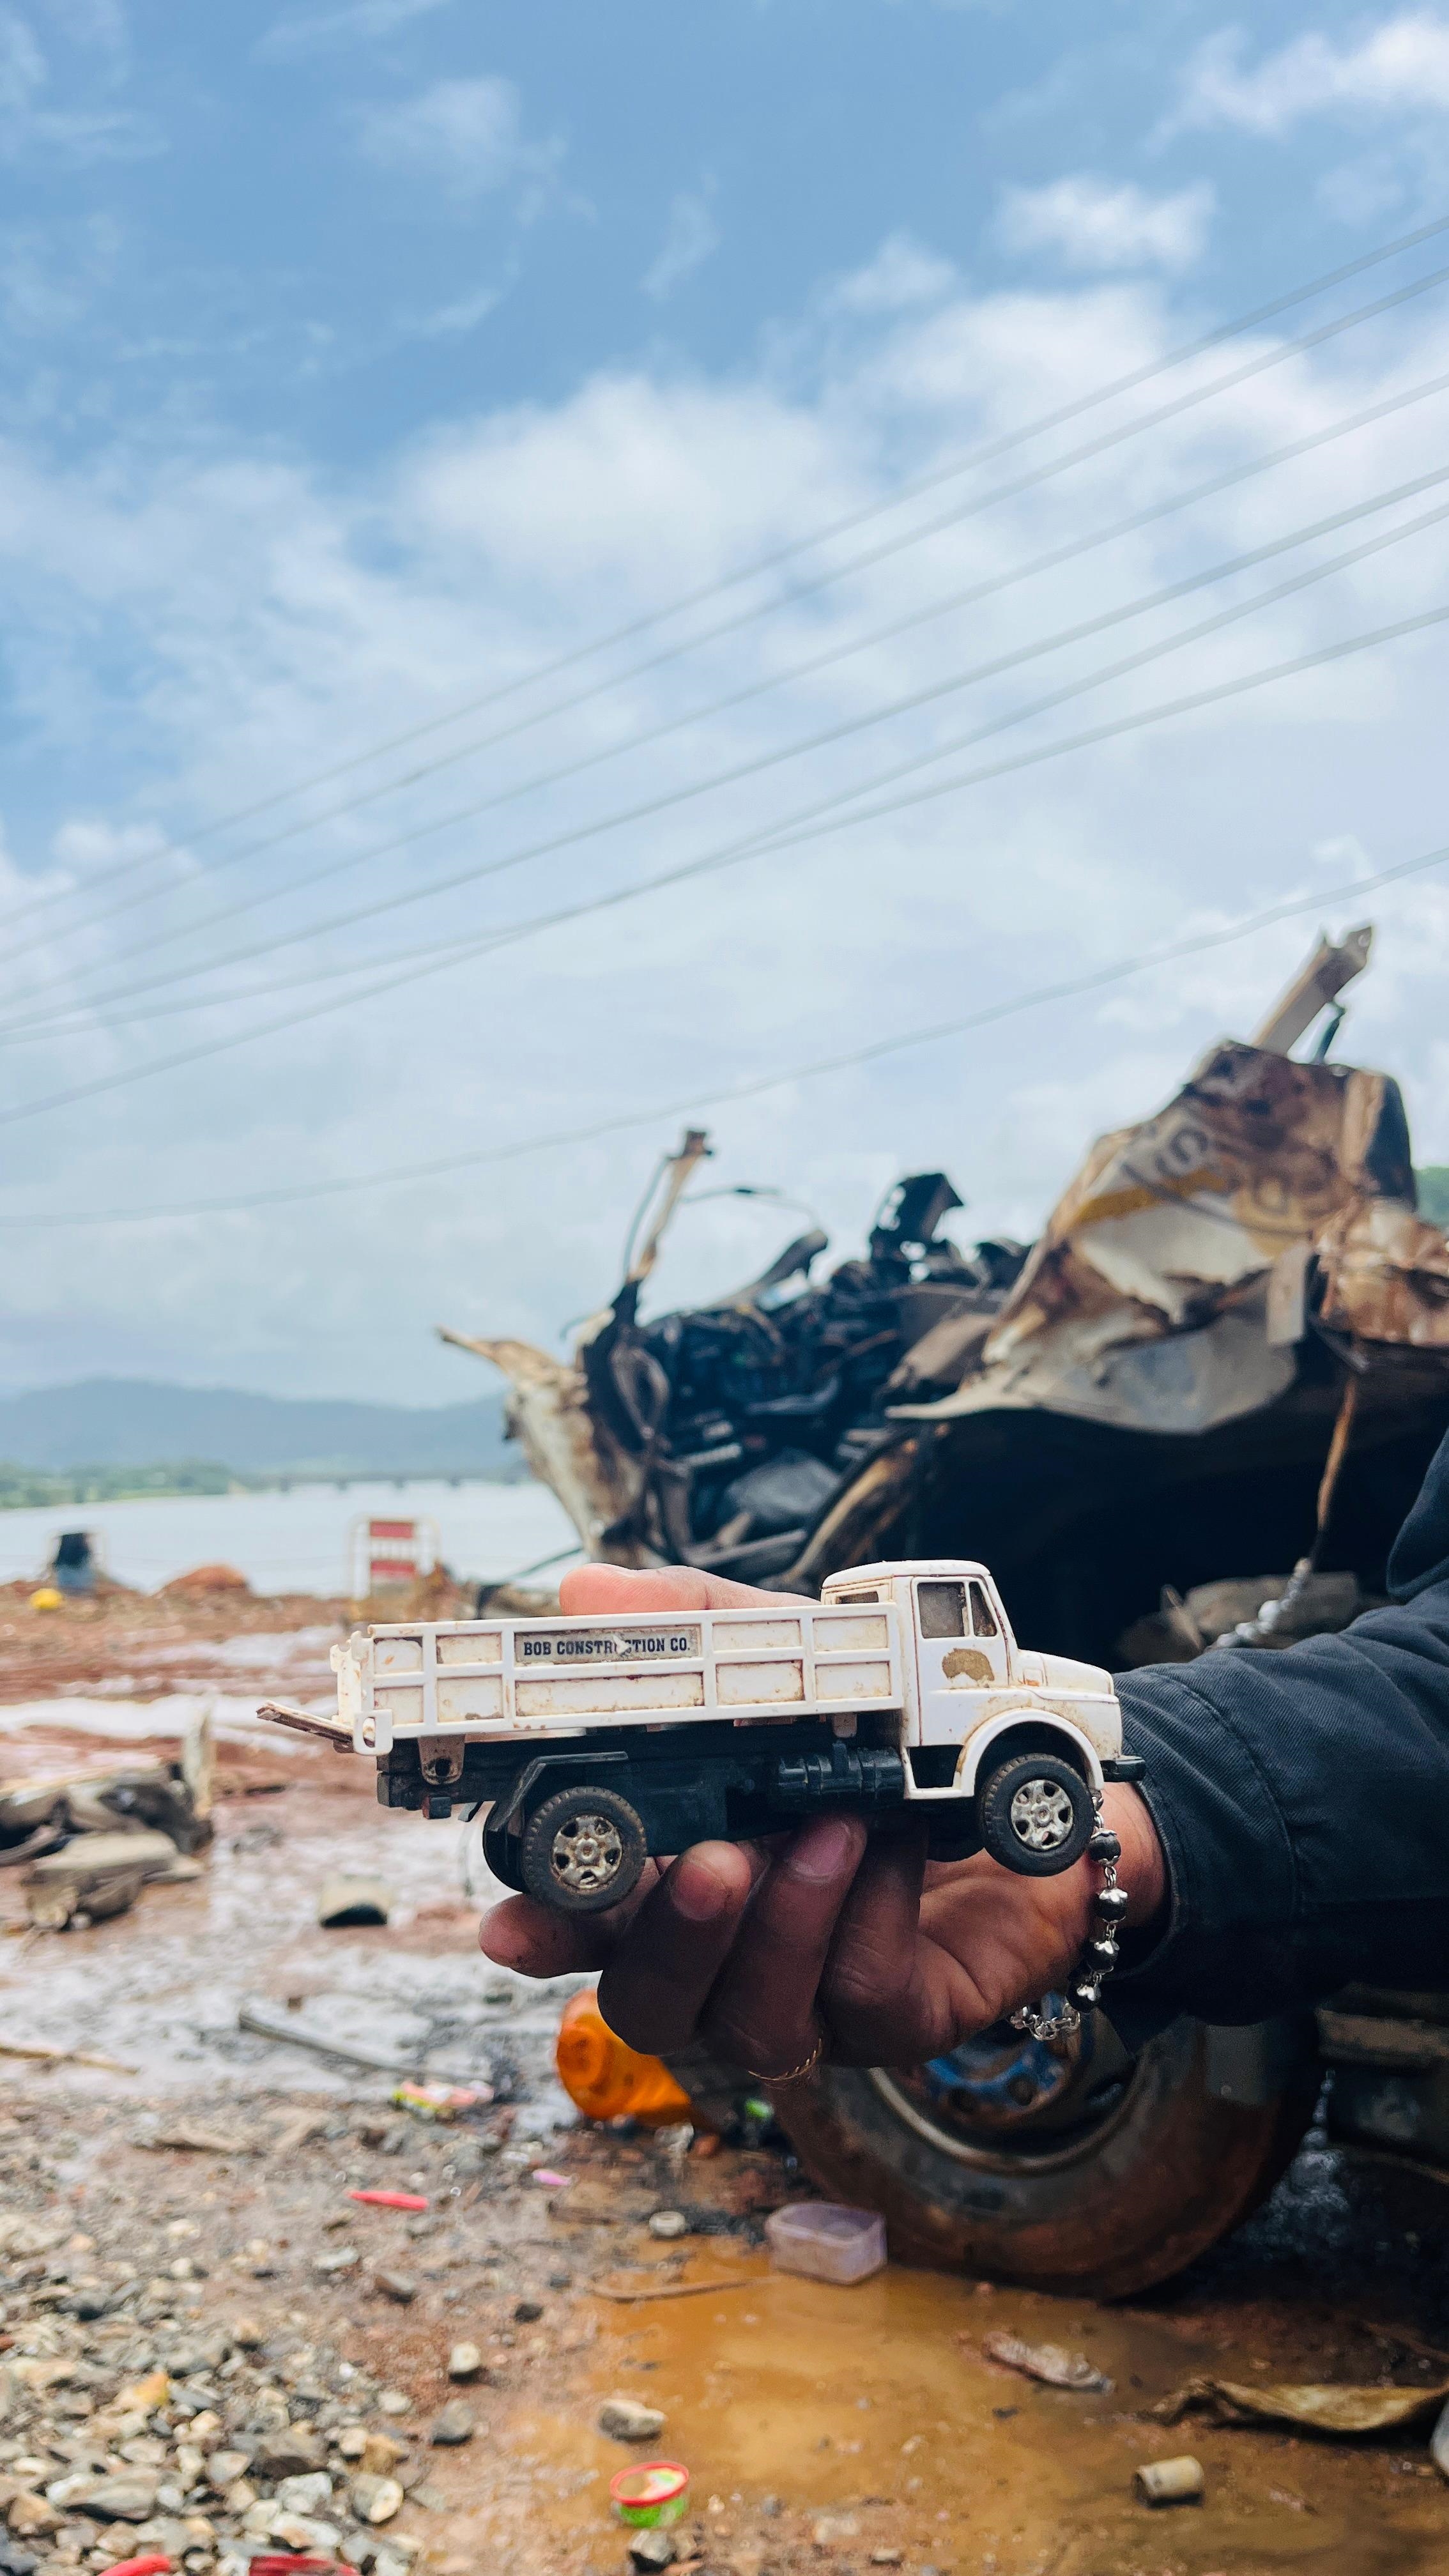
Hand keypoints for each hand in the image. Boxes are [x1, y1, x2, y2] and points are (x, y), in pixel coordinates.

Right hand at [479, 1565, 1165, 2076]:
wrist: (1044, 1784)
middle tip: (707, 1864)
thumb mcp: (803, 1658)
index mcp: (679, 1877)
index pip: (586, 1927)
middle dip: (666, 1944)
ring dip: (782, 1925)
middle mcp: (731, 1955)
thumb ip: (699, 1627)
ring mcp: (812, 2000)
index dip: (544, 1934)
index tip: (511, 1924)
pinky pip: (862, 1998)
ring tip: (826, 1827)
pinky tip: (893, 1844)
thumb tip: (586, 1590)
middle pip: (649, 2005)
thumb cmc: (897, 1731)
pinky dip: (869, 1916)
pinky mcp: (900, 2020)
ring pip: (753, 2021)